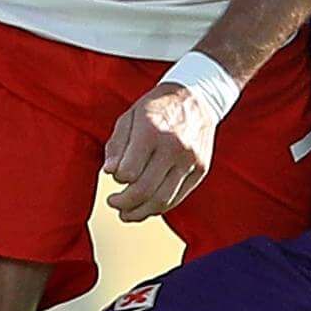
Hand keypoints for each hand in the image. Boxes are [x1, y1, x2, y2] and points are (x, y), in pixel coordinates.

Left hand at [103, 80, 223, 220]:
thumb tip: (110, 172)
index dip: (118, 179)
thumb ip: (117, 146)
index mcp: (152, 130)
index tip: (115, 176)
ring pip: (162, 200)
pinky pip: (178, 197)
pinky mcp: (200, 169)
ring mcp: (190, 160)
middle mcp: (174, 147)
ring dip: (140, 212)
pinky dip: (160, 207)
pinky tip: (147, 207)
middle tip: (113, 203)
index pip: (129, 172)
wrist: (196, 97)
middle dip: (124, 203)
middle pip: (145, 190)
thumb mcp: (130, 117)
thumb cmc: (157, 107)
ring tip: (126, 214)